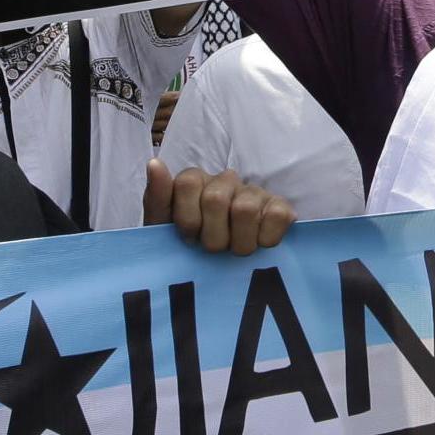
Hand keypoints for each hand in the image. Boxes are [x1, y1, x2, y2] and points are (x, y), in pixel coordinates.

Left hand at [143, 159, 293, 254]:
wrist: (216, 271)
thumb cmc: (187, 249)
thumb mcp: (163, 229)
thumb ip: (156, 197)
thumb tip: (155, 164)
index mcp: (195, 180)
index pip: (187, 183)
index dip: (187, 219)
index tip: (189, 238)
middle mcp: (225, 180)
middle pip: (215, 199)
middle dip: (212, 237)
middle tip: (213, 249)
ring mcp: (254, 192)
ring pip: (245, 209)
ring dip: (238, 243)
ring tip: (235, 250)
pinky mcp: (279, 207)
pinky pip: (277, 215)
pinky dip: (266, 238)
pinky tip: (258, 245)